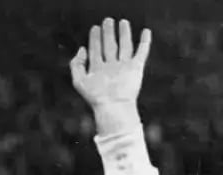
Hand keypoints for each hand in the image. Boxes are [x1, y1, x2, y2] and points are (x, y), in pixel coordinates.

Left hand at [70, 18, 151, 134]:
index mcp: (98, 69)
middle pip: (109, 46)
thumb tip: (82, 49)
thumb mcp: (79, 81)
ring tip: (123, 22)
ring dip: (124, 34)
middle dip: (108, 33)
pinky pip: (141, 52)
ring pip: (124, 46)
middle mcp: (111, 67)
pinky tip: (145, 32)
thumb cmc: (96, 97)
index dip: (94, 39)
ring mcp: (124, 67)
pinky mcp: (136, 68)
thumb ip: (76, 64)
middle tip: (107, 20)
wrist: (114, 106)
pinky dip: (144, 42)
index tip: (94, 28)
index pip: (95, 50)